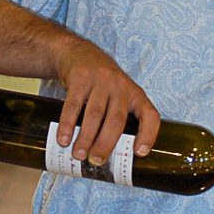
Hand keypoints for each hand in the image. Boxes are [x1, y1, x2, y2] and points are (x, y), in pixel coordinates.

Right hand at [52, 37, 159, 164]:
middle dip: (106, 143)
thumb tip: (107, 158)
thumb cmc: (102, 84)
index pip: (150, 115)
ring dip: (86, 137)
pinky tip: (63, 139)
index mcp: (135, 94)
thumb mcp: (118, 94)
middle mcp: (121, 86)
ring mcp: (101, 80)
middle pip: (117, 119)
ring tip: (78, 154)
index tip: (139, 153)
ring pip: (95, 114)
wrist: (79, 53)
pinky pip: (73, 105)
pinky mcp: (80, 77)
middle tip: (96, 161)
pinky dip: (68, 124)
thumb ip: (117, 118)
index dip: (148, 134)